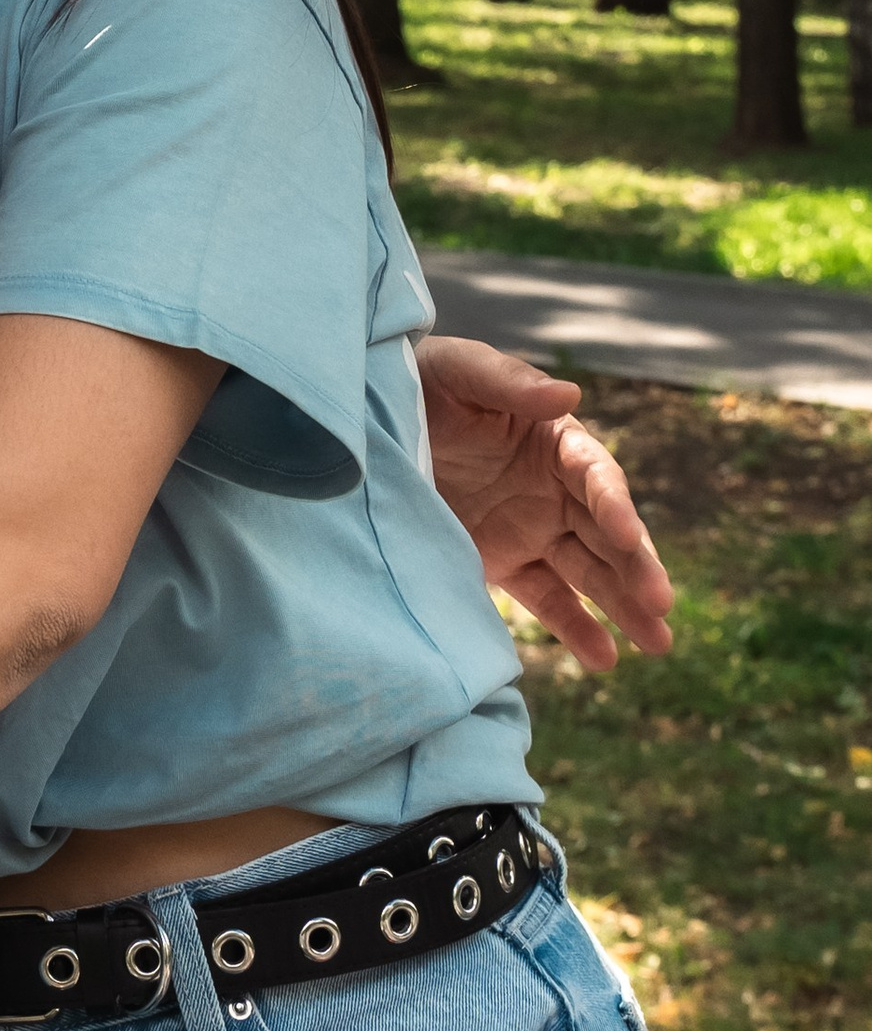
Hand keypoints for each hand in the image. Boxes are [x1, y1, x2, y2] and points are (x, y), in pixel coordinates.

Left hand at [415, 331, 672, 668]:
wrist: (368, 425)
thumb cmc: (422, 383)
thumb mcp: (460, 372)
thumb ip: (510, 383)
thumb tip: (570, 394)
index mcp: (554, 441)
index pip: (595, 475)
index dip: (613, 504)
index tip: (625, 534)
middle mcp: (555, 489)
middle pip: (606, 533)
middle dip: (637, 567)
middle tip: (662, 604)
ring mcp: (532, 530)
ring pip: (589, 573)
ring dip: (624, 606)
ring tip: (659, 643)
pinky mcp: (505, 562)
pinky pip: (548, 599)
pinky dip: (576, 629)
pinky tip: (606, 659)